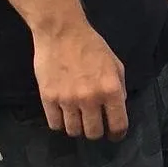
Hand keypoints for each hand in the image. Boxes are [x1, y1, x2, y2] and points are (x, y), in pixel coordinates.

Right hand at [32, 19, 127, 139]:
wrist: (61, 32)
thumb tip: (117, 109)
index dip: (117, 134)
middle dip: (96, 131)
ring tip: (77, 117)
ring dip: (77, 127)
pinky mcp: (48, 98)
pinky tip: (63, 114)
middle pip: (93, 133)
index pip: (118, 125)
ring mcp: (67, 99)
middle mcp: (90, 98)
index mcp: (110, 90)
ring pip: (73, 131)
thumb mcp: (115, 65)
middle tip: (94, 124)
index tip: (114, 135)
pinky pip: (55, 124)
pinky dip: (60, 122)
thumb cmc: (92, 46)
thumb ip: (119, 89)